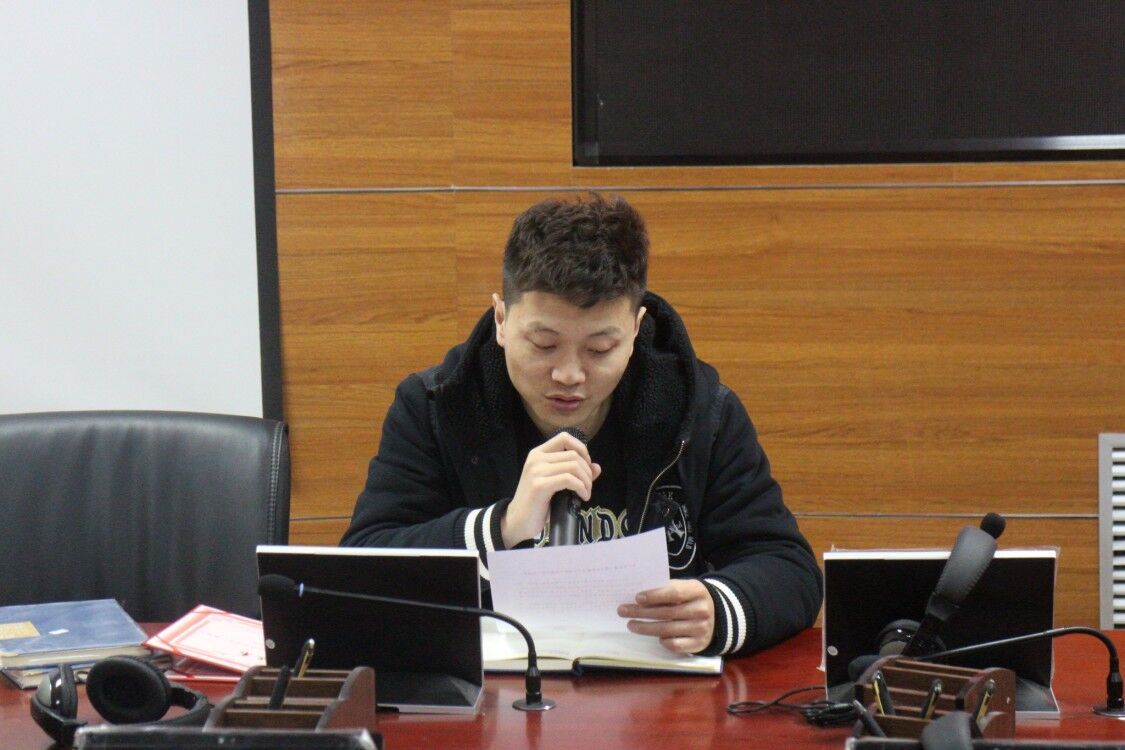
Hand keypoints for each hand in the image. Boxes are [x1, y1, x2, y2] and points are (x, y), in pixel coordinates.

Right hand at [500, 431, 600, 546]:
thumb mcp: (556, 484)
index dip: (581, 449)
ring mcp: (536, 471)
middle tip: (588, 486)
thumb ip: (575, 473)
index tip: (586, 466)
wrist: (517, 521)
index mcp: (538, 453)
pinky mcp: (539, 485)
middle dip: (587, 471)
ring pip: (573, 466)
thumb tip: (597, 467)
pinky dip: (581, 487)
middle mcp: (536, 458)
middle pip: (573, 454)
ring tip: (586, 493)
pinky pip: (569, 479)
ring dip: (586, 481)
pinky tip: (582, 497)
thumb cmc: (537, 503)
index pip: (564, 437)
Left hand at [617, 579, 714, 653]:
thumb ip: (666, 590)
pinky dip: (663, 641)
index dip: (655, 595)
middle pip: (666, 613)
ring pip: (667, 630)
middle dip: (641, 612)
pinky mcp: (699, 644)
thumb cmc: (692, 599)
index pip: (675, 593)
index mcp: (698, 591)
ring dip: (645, 628)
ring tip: (631, 625)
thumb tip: (638, 598)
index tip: (637, 598)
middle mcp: (701, 610)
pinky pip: (675, 644)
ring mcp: (702, 629)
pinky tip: (655, 636)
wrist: (717, 615)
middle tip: (623, 611)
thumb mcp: (685, 588)